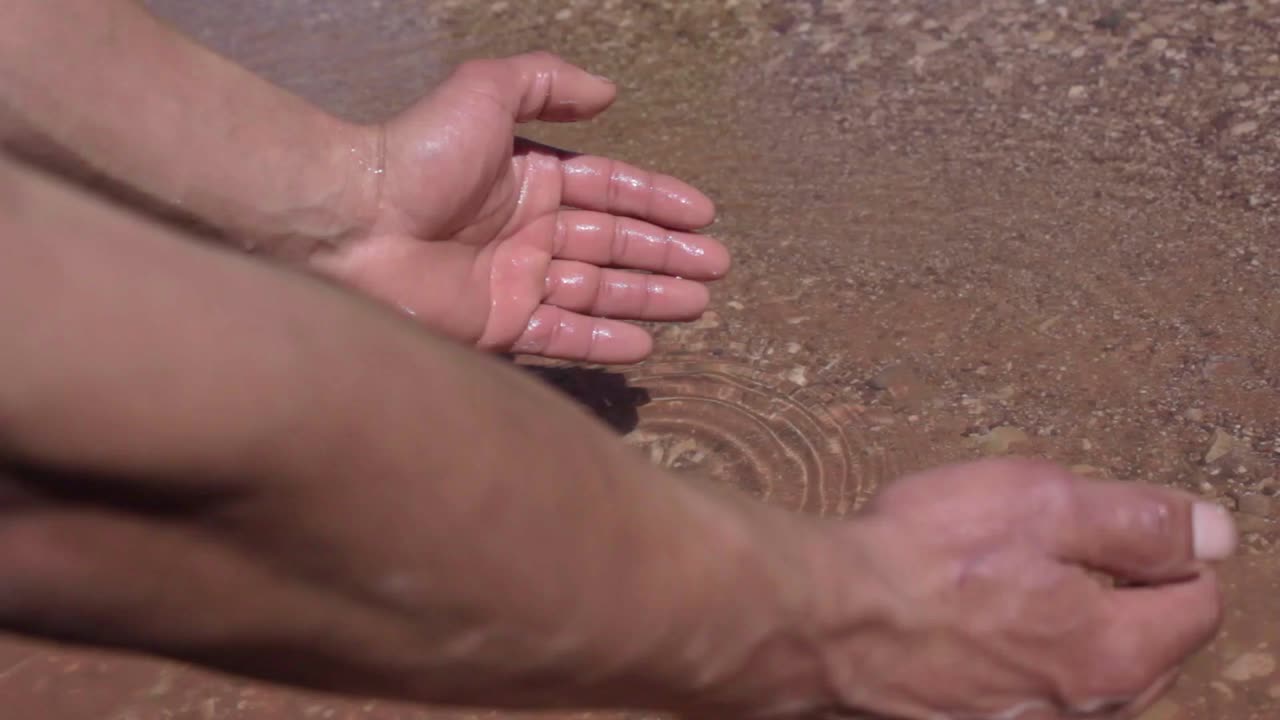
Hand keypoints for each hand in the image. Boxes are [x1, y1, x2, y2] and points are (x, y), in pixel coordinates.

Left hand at [316, 52, 727, 362]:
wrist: (352, 221)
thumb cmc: (418, 153)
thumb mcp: (485, 92)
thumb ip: (547, 83)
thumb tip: (611, 93)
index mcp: (529, 179)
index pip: (609, 191)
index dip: (658, 201)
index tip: (703, 216)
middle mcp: (527, 231)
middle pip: (613, 245)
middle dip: (665, 256)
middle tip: (716, 268)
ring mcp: (513, 282)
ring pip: (596, 292)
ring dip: (648, 298)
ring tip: (697, 305)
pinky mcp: (496, 326)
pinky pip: (561, 337)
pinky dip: (602, 342)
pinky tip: (644, 344)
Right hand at [781, 460, 1236, 719]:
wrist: (822, 620)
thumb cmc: (926, 558)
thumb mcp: (1043, 505)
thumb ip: (1138, 521)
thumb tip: (1211, 533)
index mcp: (1115, 653)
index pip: (1199, 602)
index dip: (1170, 549)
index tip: (1117, 521)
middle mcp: (1078, 708)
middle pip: (1147, 647)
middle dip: (1124, 593)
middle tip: (1060, 544)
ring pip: (1082, 671)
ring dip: (1068, 625)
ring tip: (1011, 580)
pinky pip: (1024, 685)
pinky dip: (1015, 651)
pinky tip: (968, 619)